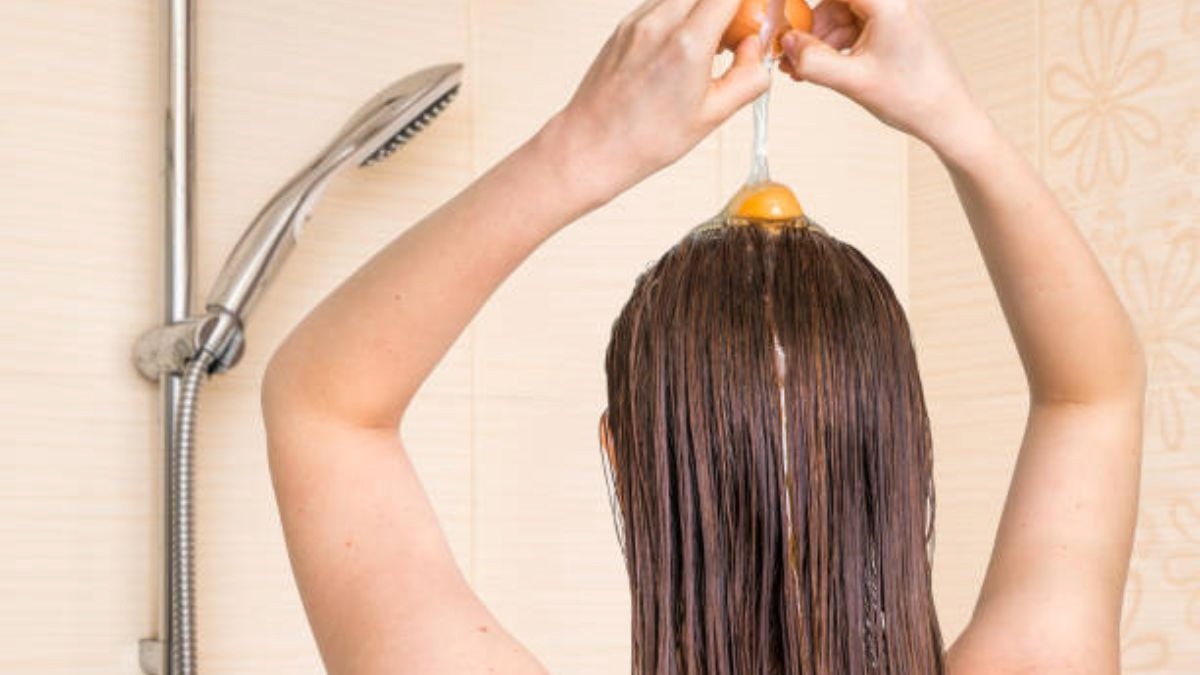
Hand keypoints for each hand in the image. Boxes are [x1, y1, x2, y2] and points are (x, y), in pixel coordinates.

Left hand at [542, 0, 770, 208]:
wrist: (591, 146)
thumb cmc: (644, 139)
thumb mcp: (713, 116)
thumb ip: (748, 77)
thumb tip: (757, 51)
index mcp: (688, 44)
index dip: (747, 2)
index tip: (753, 18)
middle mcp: (660, 23)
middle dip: (727, 5)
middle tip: (733, 35)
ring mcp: (637, 21)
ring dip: (703, 8)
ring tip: (705, 46)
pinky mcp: (624, 26)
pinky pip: (661, 4)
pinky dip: (680, 16)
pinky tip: (680, 51)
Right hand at [779, 0, 984, 151]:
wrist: (947, 116)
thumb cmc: (914, 98)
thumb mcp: (853, 81)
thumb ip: (813, 60)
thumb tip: (787, 44)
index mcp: (888, 3)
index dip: (801, 1)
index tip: (782, 12)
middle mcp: (894, 1)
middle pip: (837, 0)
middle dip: (810, 24)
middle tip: (790, 51)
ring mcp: (896, 13)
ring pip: (843, 13)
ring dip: (820, 38)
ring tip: (803, 68)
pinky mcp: (895, 26)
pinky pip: (855, 25)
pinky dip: (836, 43)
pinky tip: (822, 66)